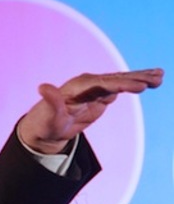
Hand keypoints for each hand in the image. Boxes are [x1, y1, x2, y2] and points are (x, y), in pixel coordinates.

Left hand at [18, 68, 163, 153]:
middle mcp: (88, 84)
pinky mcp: (101, 95)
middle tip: (157, 77)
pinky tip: (152, 81)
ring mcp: (96, 89)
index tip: (140, 86)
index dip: (121, 84)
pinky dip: (136, 84)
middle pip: (115, 79)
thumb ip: (50, 101)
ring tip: (160, 76)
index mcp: (78, 87)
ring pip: (121, 81)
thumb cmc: (46, 122)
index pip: (103, 83)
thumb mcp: (48, 116)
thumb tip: (42, 87)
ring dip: (140, 78)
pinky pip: (121, 87)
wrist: (46, 127)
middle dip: (136, 78)